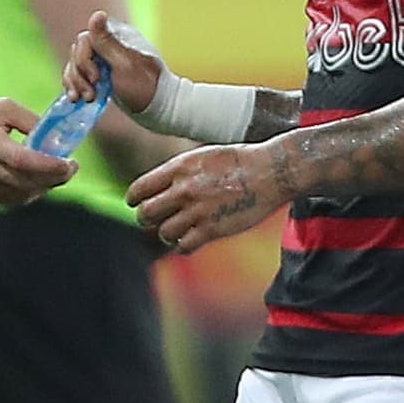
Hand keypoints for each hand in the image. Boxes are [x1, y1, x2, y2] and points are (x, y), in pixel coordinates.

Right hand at [0, 98, 77, 204]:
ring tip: (56, 173)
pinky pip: (11, 199)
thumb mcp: (1, 108)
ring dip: (44, 186)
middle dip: (55, 177)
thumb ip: (29, 120)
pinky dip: (29, 192)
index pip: (23, 160)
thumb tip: (55, 137)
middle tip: (70, 168)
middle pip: (26, 181)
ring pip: (21, 194)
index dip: (49, 165)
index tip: (69, 163)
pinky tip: (36, 180)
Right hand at [65, 10, 164, 113]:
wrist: (159, 108)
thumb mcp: (126, 64)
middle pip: (77, 53)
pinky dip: (74, 86)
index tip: (96, 79)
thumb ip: (108, 41)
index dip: (84, 60)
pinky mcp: (100, 75)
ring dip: (76, 83)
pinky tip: (76, 98)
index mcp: (117, 37)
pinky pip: (77, 76)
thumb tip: (98, 14)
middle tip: (91, 94)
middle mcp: (108, 45)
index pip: (86, 39)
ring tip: (87, 99)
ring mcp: (103, 61)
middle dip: (80, 75)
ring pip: (75, 65)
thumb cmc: (146, 85)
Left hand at [126, 143, 285, 253]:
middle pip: (147, 213)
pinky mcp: (212, 230)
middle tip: (153, 219)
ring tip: (176, 230)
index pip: (140, 189)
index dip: (134, 199)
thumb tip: (159, 185)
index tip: (135, 203)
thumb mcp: (202, 156)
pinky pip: (184, 246)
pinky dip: (183, 245)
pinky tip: (190, 239)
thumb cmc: (238, 161)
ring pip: (164, 232)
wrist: (269, 171)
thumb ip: (179, 171)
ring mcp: (198, 211)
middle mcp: (184, 190)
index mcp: (179, 167)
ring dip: (167, 233)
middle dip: (146, 218)